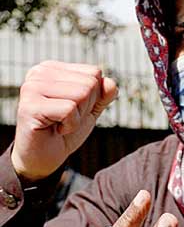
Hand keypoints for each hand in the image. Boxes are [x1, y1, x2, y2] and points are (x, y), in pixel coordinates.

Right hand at [11, 61, 116, 181]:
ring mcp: (31, 88)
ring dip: (78, 117)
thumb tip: (111, 83)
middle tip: (66, 119)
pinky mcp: (30, 106)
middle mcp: (39, 73)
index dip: (93, 97)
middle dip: (86, 108)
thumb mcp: (89, 110)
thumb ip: (103, 95)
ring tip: (60, 123)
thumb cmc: (65, 130)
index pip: (94, 73)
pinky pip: (70, 110)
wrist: (43, 157)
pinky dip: (70, 125)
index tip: (74, 109)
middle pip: (89, 84)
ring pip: (81, 95)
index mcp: (52, 68)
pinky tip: (55, 129)